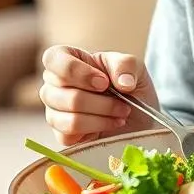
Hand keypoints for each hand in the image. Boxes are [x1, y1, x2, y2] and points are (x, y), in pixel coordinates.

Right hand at [39, 45, 159, 147]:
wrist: (140, 114)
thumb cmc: (130, 85)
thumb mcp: (134, 66)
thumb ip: (126, 65)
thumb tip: (123, 83)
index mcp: (67, 59)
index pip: (52, 59)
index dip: (78, 72)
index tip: (104, 82)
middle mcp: (54, 85)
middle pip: (64, 94)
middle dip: (101, 102)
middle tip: (123, 101)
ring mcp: (54, 111)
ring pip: (69, 118)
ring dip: (102, 116)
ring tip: (121, 113)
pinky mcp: (61, 134)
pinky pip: (70, 134)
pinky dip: (97, 129)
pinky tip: (111, 124)